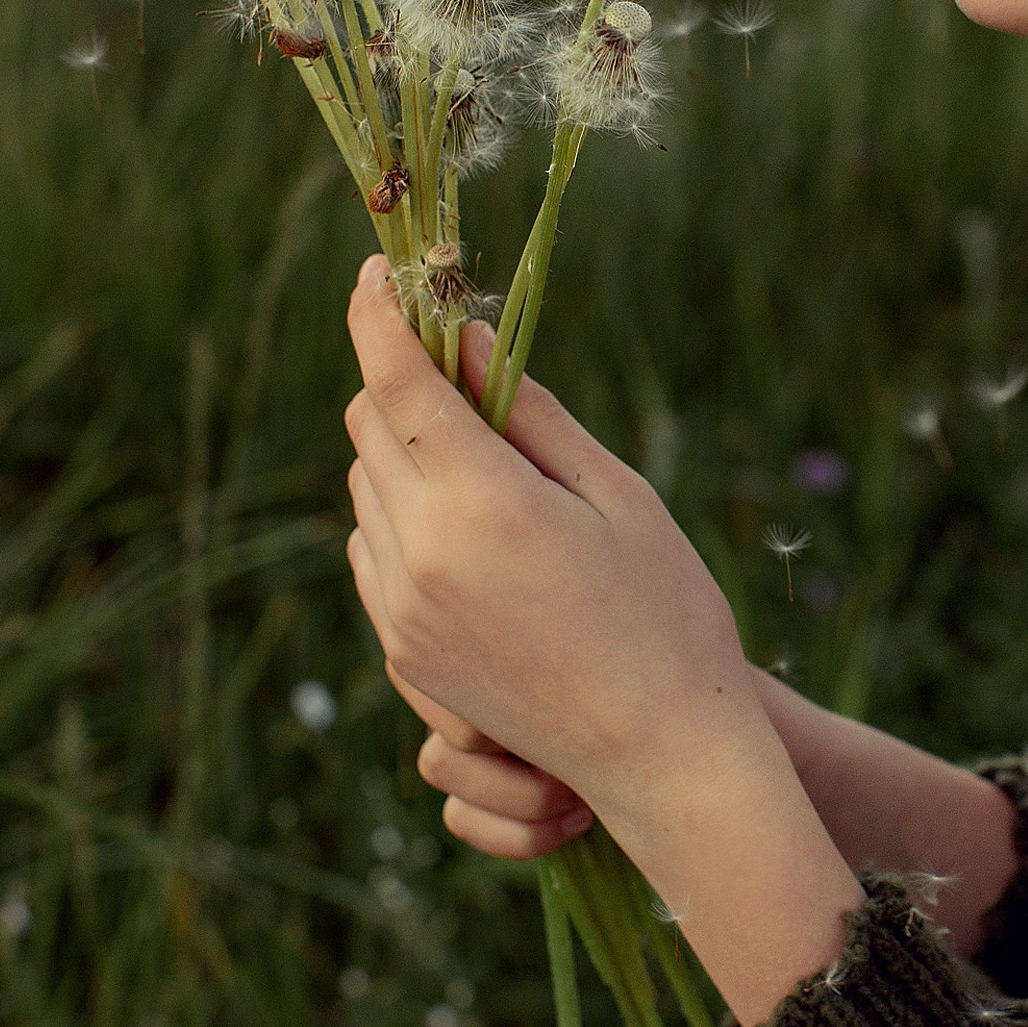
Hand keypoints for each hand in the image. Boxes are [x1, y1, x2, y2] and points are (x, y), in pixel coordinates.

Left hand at [342, 258, 763, 823]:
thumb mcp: (615, 492)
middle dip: (398, 377)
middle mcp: (421, 557)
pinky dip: (399, 512)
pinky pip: (372, 549)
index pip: (394, 381)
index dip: (376, 313)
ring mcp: (401, 612)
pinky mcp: (402, 652)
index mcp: (480, 505)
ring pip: (362, 488)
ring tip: (481, 453)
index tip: (378, 270)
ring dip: (400, 448)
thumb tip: (466, 339)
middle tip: (456, 357)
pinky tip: (466, 520)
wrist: (661, 756)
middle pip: (366, 427)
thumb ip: (529, 412)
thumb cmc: (665, 611)